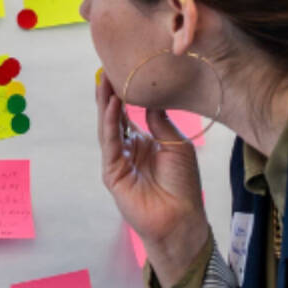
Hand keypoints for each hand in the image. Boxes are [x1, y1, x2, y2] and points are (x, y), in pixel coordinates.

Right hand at [96, 70, 208, 280]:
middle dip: (109, 94)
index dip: (123, 93)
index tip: (121, 71)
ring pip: (108, 127)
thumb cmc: (183, 184)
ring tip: (104, 80)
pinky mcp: (112, 173)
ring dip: (105, 104)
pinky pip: (110, 144)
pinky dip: (110, 123)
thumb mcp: (176, 144)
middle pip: (113, 117)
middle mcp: (127, 149)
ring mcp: (118, 161)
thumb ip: (160, 122)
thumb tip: (150, 99)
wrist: (181, 218)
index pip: (128, 113)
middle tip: (105, 69)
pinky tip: (111, 105)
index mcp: (143, 142)